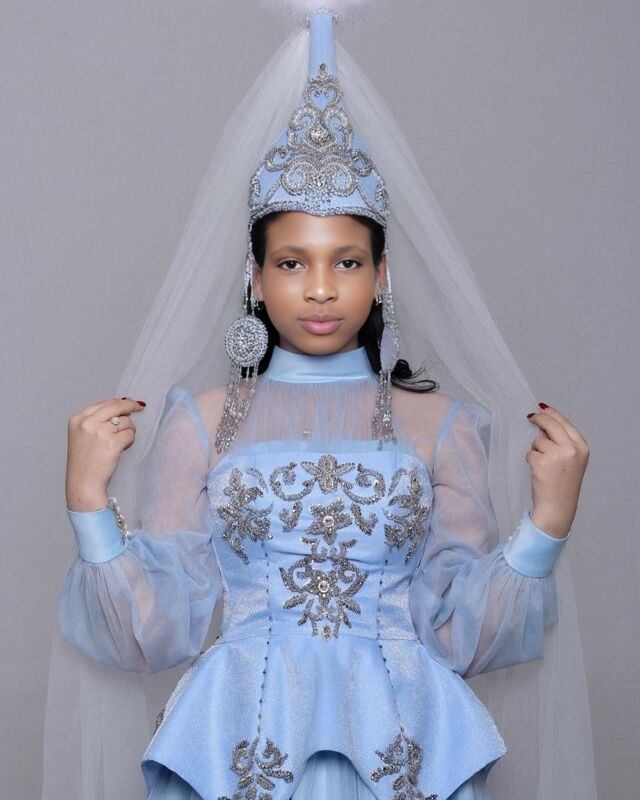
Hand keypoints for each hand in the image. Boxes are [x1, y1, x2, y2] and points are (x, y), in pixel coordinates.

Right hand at [65, 396, 145, 511]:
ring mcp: (100, 432)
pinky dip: (130, 441)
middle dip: (131, 406)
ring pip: (126, 421)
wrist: (83, 483)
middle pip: (116, 406)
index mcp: (78, 419)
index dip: (121, 402)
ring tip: (119, 443)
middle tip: (140, 407)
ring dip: (128, 431)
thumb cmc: (85, 461)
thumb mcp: (83, 435)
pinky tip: (122, 448)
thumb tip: (123, 403)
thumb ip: (98, 419)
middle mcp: (87, 423)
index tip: (130, 402)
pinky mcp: (112, 443)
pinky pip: (130, 434)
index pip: (104, 403)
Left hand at [525, 404, 589, 537]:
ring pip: (538, 441)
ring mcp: (557, 456)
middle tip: (530, 417)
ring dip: (536, 449)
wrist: (558, 506)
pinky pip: (530, 452)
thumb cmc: (563, 484)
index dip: (552, 414)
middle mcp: (571, 449)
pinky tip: (538, 471)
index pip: (565, 423)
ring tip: (544, 465)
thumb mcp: (572, 461)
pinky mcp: (541, 463)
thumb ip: (563, 442)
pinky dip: (531, 460)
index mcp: (582, 448)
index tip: (542, 408)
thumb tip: (544, 422)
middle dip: (539, 419)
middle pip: (551, 425)